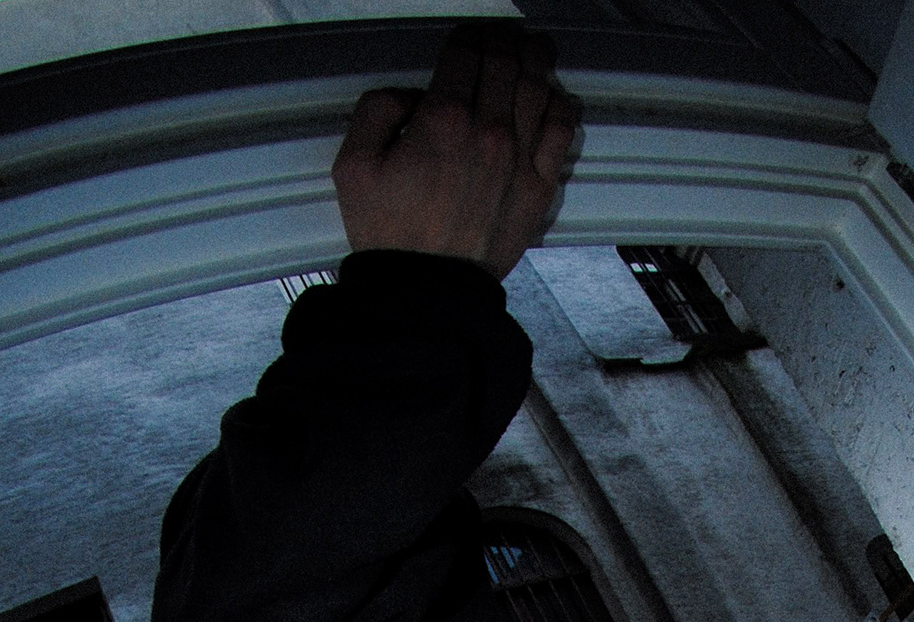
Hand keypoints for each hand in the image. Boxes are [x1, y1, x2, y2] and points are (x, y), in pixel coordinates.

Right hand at [333, 25, 579, 279]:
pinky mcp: (538, 189)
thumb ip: (377, 109)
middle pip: (505, 61)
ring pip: (538, 87)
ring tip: (530, 51)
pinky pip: (560, 131)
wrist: (427, 293)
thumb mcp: (353, 164)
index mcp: (442, 120)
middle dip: (502, 40)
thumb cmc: (389, 235)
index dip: (467, 35)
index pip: (465, 52)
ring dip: (534, 61)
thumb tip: (411, 95)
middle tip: (500, 38)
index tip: (467, 37)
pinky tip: (550, 97)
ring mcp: (518, 160)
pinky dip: (558, 104)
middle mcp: (488, 133)